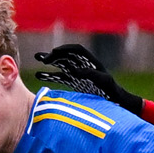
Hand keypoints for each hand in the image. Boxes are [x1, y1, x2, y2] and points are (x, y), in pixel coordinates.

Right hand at [29, 44, 143, 113]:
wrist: (116, 104)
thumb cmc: (112, 91)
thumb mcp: (104, 81)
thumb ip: (90, 74)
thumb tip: (73, 69)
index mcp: (91, 62)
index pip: (76, 50)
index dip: (65, 49)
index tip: (54, 52)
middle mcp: (83, 66)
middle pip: (67, 56)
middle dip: (55, 55)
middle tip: (43, 59)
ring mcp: (78, 75)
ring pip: (61, 65)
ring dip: (50, 62)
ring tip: (37, 58)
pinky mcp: (75, 84)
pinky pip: (60, 77)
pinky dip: (50, 76)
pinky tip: (39, 76)